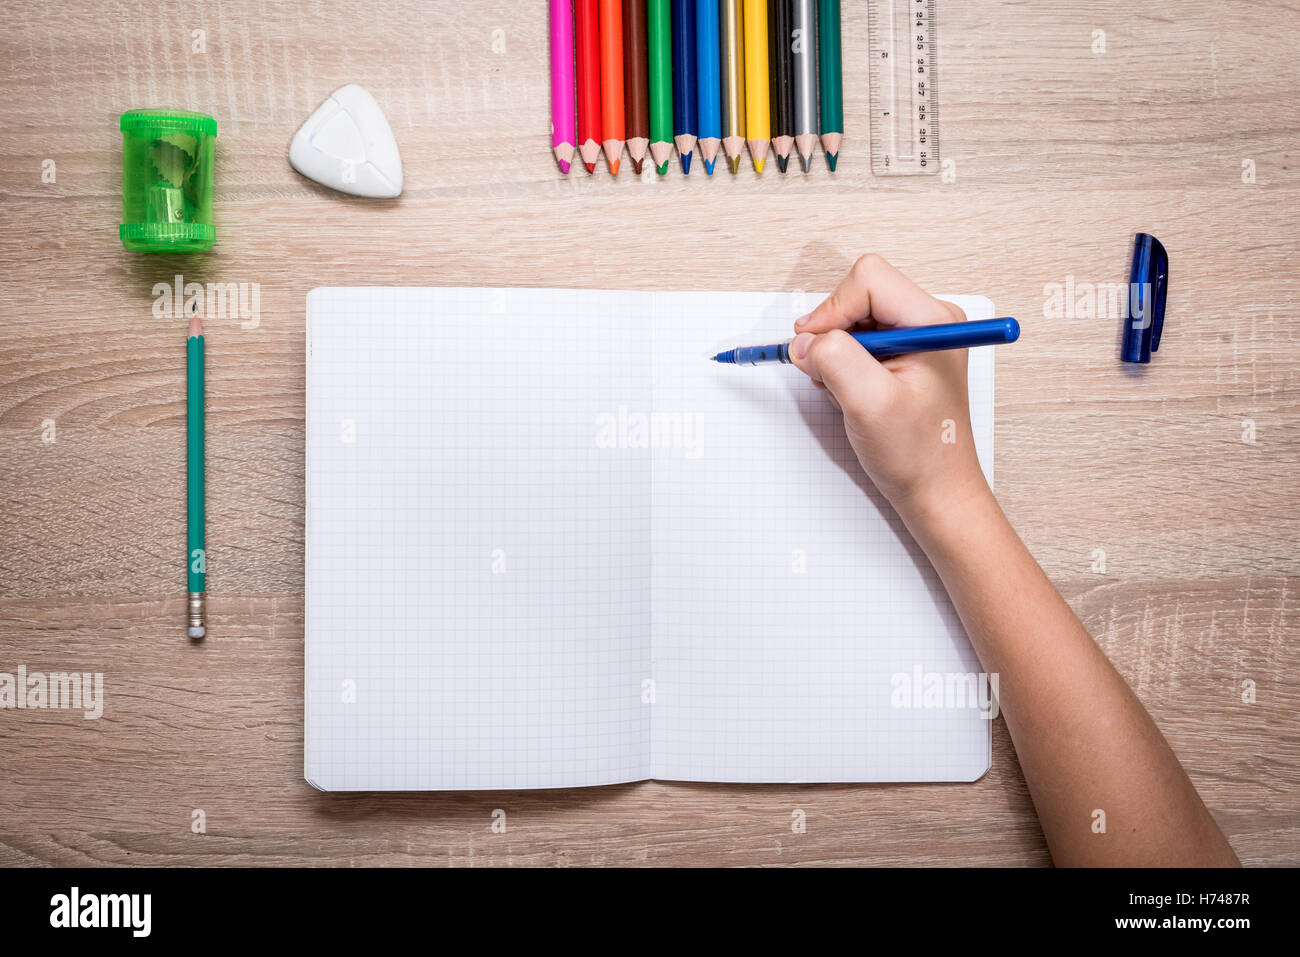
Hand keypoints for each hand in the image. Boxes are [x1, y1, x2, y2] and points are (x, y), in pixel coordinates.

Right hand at [789, 254, 990, 519]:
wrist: (936, 490)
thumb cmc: (918, 453)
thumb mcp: (869, 403)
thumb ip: (834, 359)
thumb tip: (805, 340)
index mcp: (932, 320)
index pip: (867, 279)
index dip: (832, 310)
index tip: (816, 350)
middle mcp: (927, 321)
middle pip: (857, 295)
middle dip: (833, 335)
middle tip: (833, 377)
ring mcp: (915, 338)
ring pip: (852, 320)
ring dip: (836, 355)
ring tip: (850, 393)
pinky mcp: (901, 356)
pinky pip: (855, 343)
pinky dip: (842, 367)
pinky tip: (854, 395)